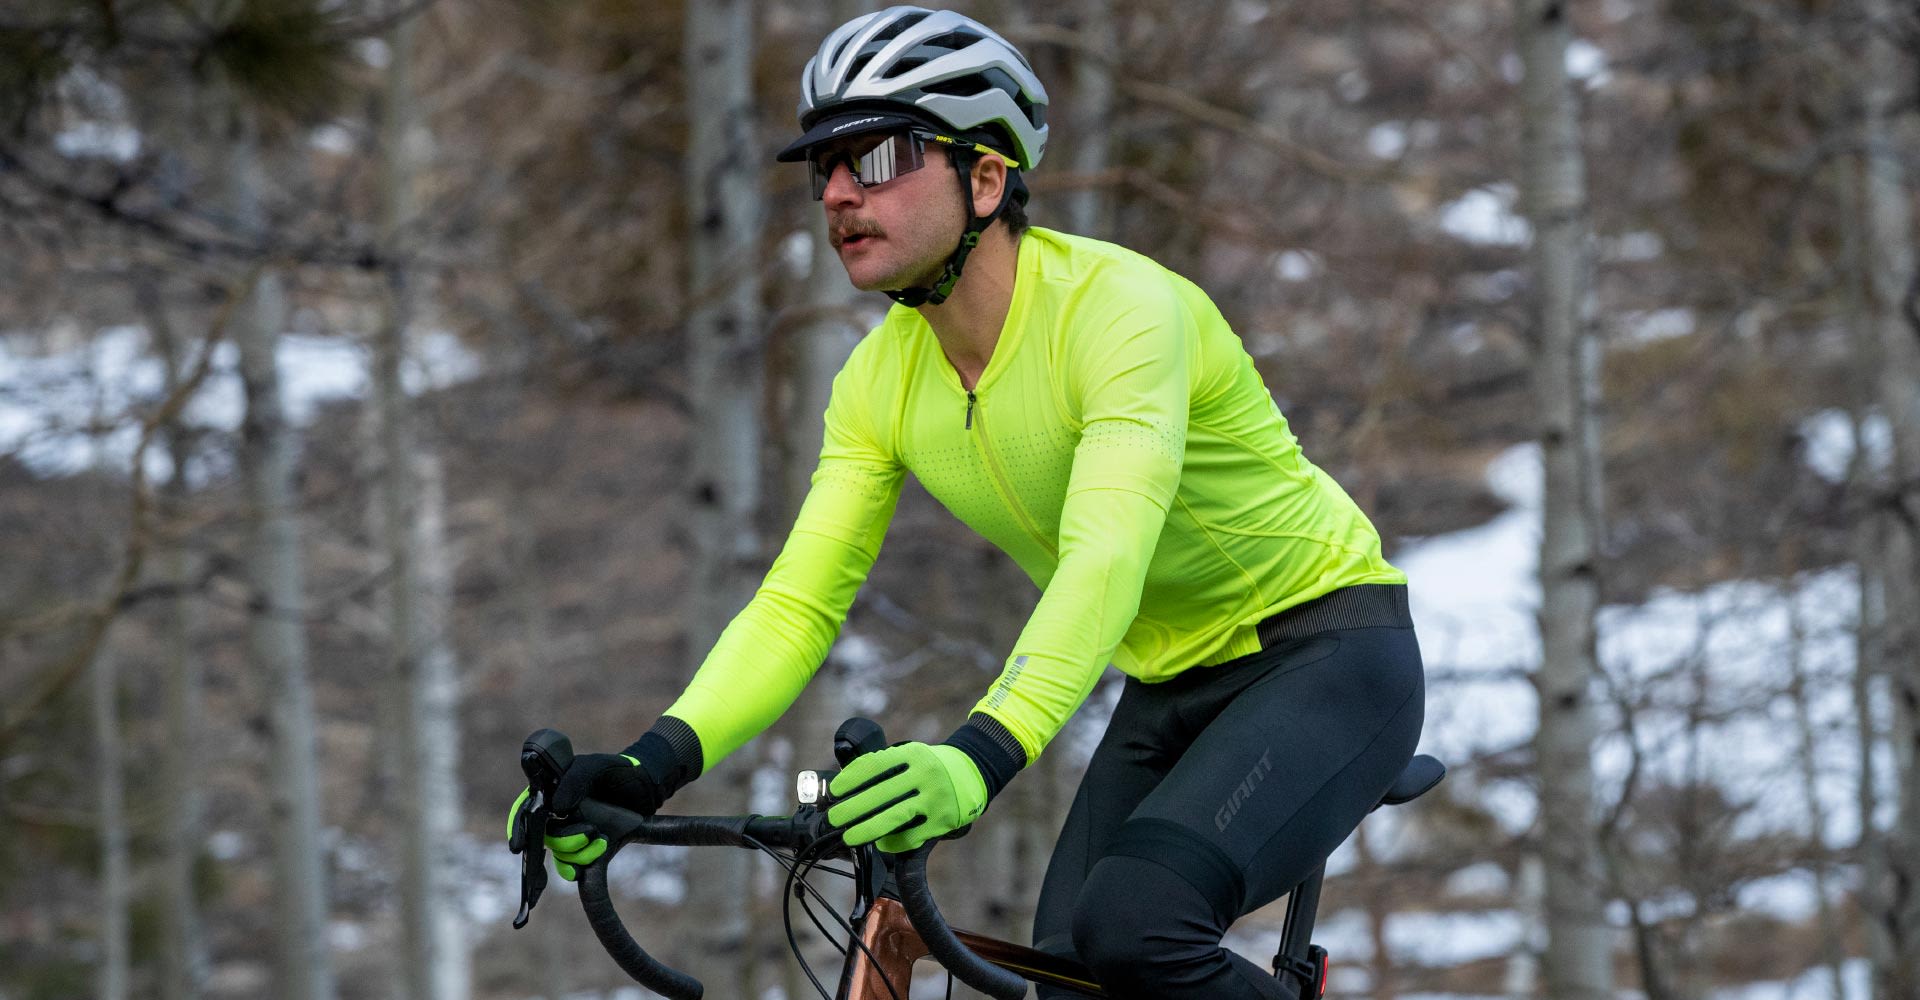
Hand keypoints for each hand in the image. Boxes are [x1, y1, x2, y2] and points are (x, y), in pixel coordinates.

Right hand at [505, 751, 666, 880]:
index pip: (526, 810)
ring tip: (603, 840)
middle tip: (590, 832)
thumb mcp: (597, 766)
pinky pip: (572, 865)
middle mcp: (556, 814)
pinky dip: (575, 869)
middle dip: (564, 840)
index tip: (518, 846)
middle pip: (545, 837)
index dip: (518, 828)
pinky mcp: (587, 847)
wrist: (646, 786)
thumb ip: (575, 780)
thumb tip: (557, 809)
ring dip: (578, 853)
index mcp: (551, 791)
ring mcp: (571, 831)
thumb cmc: (617, 770)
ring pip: (560, 853)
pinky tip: (584, 867)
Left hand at [827, 742, 987, 852]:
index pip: (875, 765)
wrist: (974, 772)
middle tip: (834, 818)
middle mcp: (926, 774)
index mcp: (913, 754)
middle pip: (881, 794)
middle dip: (853, 808)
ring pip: (895, 817)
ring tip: (849, 836)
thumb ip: (886, 766)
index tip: (834, 791)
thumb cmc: (932, 765)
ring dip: (868, 828)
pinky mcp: (943, 820)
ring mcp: (936, 798)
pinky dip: (893, 842)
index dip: (851, 779)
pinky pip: (912, 836)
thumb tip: (847, 784)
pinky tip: (881, 842)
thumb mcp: (912, 755)